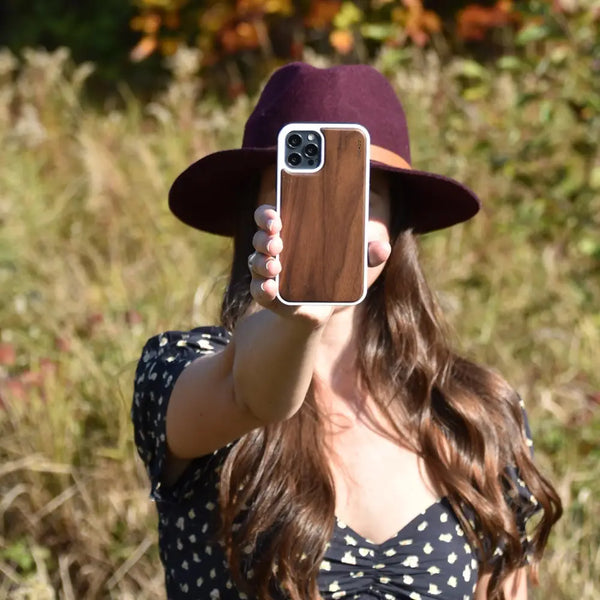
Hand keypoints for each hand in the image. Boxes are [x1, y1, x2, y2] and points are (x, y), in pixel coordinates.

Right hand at [248, 205, 391, 324]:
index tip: (277, 217)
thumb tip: (383, 248)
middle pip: (261, 237)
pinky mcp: (268, 295)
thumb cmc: (333, 275)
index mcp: (289, 233)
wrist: (322, 309)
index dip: (268, 215)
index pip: (270, 217)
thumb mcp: (353, 263)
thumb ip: (367, 254)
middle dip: (265, 236)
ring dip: (262, 262)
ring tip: (275, 265)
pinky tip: (270, 287)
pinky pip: (258, 290)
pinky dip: (262, 288)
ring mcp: (267, 273)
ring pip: (256, 262)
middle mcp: (272, 250)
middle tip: (277, 239)